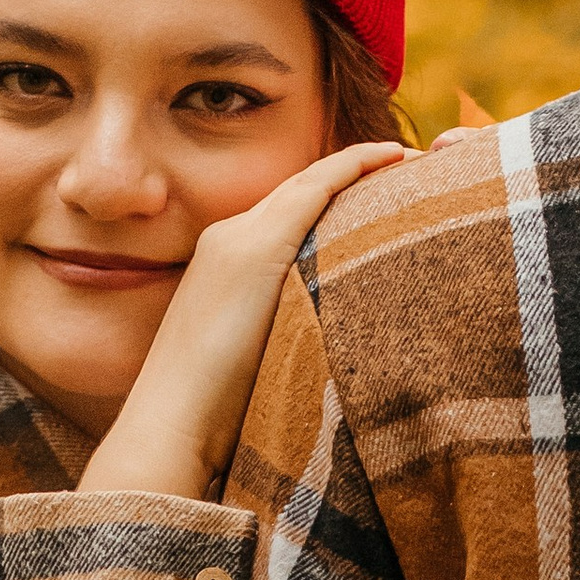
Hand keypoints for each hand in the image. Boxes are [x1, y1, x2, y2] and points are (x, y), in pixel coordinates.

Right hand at [78, 138, 404, 499]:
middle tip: (406, 162)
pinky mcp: (257, 246)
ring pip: (309, 183)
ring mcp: (240, 237)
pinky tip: (390, 157)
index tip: (377, 191)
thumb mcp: (255, 361)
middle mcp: (229, 236)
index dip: (333, 193)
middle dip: (351, 172)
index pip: (287, 213)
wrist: (171, 422)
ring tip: (408, 158)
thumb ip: (287, 337)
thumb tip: (331, 354)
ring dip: (360, 165)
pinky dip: (353, 166)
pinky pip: (315, 188)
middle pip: (299, 189)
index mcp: (225, 262)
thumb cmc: (212, 415)